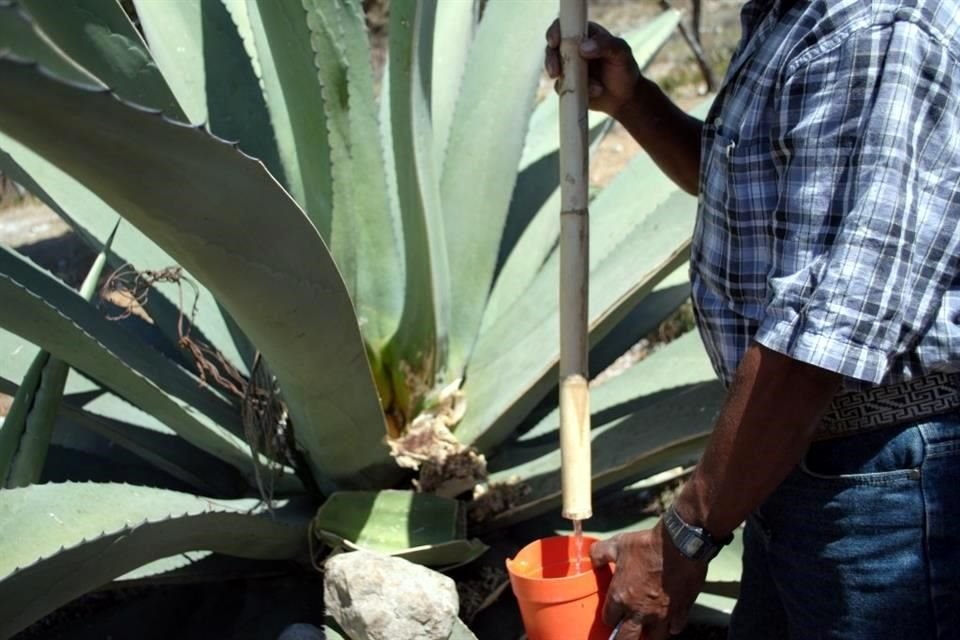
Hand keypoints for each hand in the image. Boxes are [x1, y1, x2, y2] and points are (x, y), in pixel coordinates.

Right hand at [544, 20, 641, 117]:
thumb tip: (583, 48)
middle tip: (555, 72)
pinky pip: (561, 88)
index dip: (555, 32)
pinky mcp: (567, 85)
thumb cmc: (624, 69)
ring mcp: (568, 68)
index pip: (564, 27)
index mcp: (584, 34)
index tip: (554, 42)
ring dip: (567, 80)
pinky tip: (595, 92)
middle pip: (552, 49)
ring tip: (593, 87)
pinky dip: (575, 91)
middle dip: (551, 60)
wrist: (625, 97)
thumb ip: (605, 45)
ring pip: (554, 70)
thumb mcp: (621, 52)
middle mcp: (573, 49)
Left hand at [590, 521, 707, 638]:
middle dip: (624, 637)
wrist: (680, 543)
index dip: (610, 617)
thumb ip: (600, 554)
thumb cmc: (647, 545)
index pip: (609, 620)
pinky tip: (669, 620)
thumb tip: (593, 559)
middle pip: (627, 639)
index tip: (612, 614)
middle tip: (625, 631)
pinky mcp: (681, 612)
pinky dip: (671, 626)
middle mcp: (640, 611)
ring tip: (648, 628)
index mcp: (621, 597)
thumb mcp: (617, 544)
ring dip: (649, 634)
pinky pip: (675, 628)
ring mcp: (662, 614)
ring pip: (654, 638)